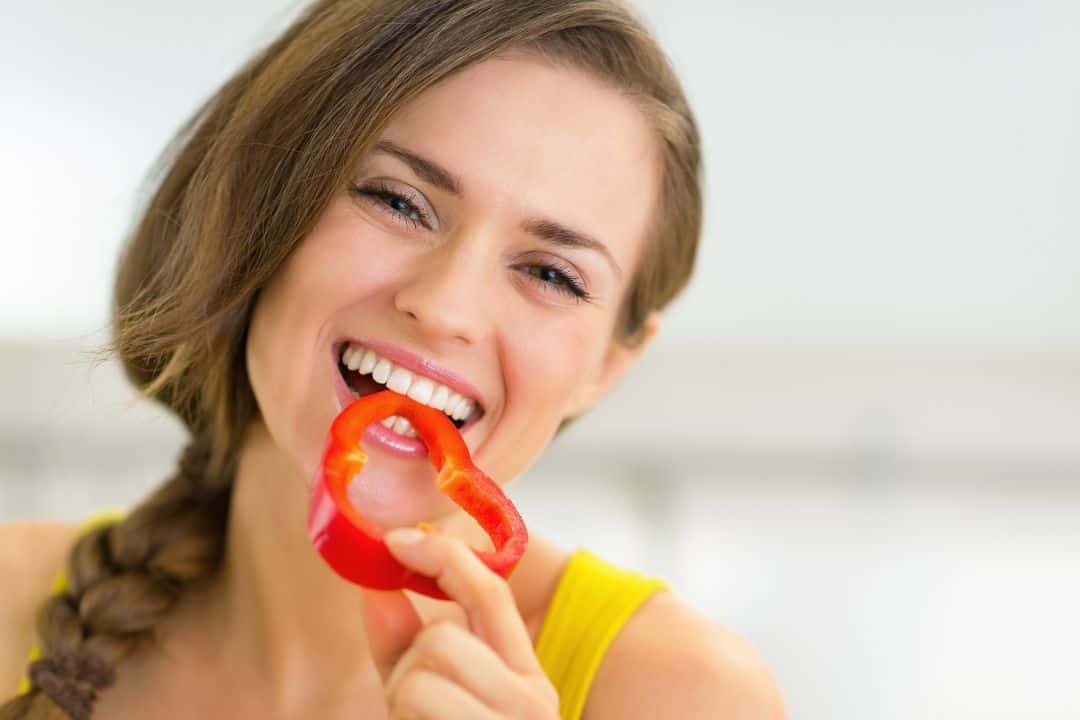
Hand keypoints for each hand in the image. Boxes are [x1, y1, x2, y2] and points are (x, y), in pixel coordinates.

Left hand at [360, 528, 559, 719]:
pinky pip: (413, 705)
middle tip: (414, 706)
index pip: (492, 592)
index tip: (395, 540)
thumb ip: (404, 645)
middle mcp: (532, 702)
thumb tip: (375, 589)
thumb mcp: (429, 698)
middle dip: (406, 666)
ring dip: (399, 702)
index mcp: (529, 678)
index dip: (442, 556)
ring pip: (418, 676)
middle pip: (440, 637)